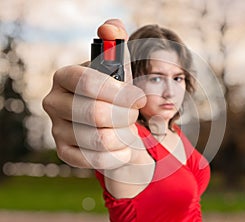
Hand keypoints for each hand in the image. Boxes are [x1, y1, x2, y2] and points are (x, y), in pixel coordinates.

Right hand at [42, 19, 145, 168]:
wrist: (110, 122)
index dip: (120, 93)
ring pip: (99, 139)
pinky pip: (94, 160)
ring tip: (129, 130)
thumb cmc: (115, 92)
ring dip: (124, 135)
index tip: (139, 98)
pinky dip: (118, 155)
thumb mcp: (119, 67)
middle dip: (126, 116)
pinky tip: (124, 148)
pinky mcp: (65, 152)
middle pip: (95, 113)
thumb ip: (116, 43)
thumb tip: (111, 26)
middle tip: (134, 115)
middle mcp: (54, 102)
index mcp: (65, 76)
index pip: (88, 83)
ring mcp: (57, 129)